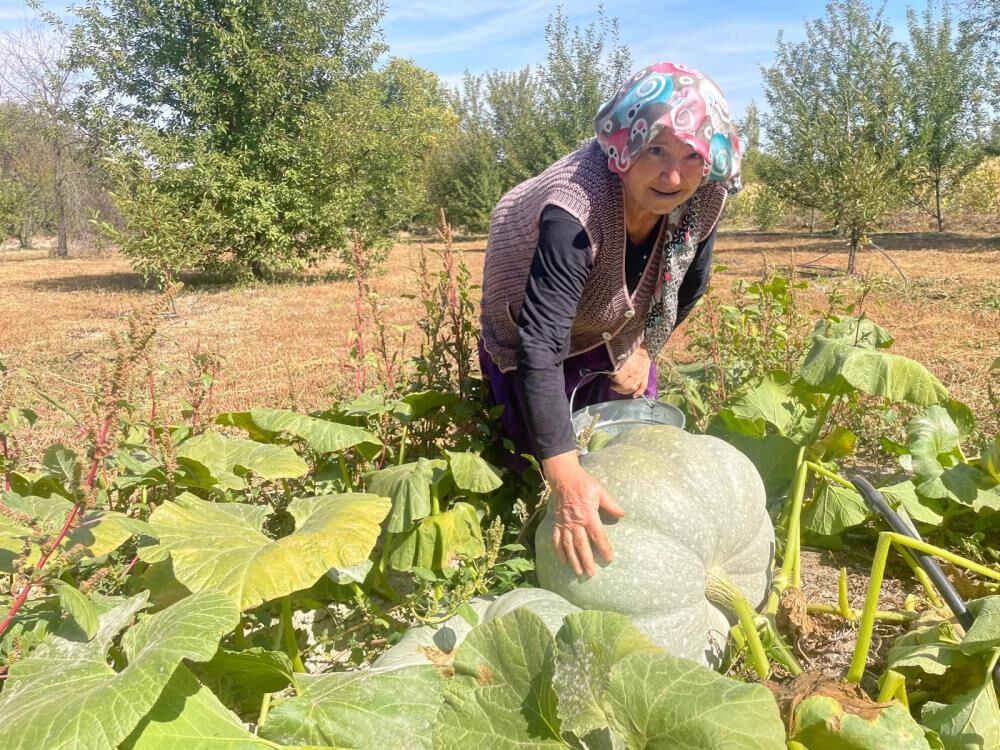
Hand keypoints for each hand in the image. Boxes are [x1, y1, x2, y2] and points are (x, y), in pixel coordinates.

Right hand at [542, 452, 625, 577]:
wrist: (563, 478)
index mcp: (588, 515)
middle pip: (582, 544)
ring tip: (578, 572)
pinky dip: (559, 551)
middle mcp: (576, 522)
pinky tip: (563, 561)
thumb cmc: (583, 483)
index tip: (608, 559)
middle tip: (591, 574)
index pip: (597, 535)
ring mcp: (565, 523)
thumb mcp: (600, 491)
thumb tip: (622, 514)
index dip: (603, 548)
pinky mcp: (557, 523)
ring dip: (573, 559)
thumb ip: (611, 504)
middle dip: (586, 560)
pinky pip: (557, 539)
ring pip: (569, 545)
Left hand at [609, 345, 650, 397]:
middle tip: (613, 385)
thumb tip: (611, 372)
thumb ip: (617, 365)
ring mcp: (641, 377)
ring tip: (620, 389)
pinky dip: (638, 393)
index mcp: (628, 368)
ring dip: (625, 391)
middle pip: (625, 387)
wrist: (645, 349)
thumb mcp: (623, 356)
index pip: (619, 380)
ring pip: (633, 389)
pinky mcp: (645, 378)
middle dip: (617, 388)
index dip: (613, 380)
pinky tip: (634, 395)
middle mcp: (635, 375)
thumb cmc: (632, 352)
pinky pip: (643, 388)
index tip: (611, 378)